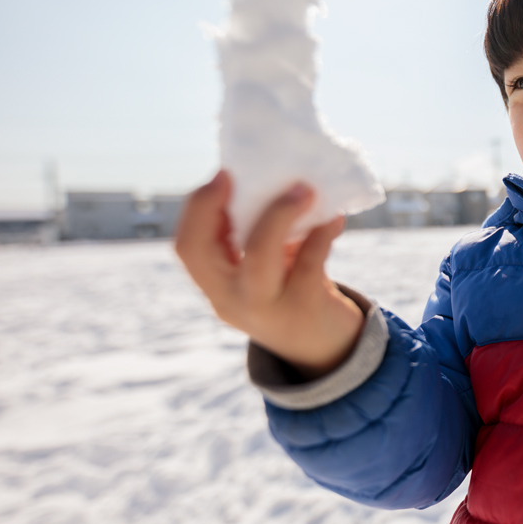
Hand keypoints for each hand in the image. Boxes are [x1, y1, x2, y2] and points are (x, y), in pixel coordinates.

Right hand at [174, 170, 364, 376]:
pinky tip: (334, 218)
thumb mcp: (266, 270)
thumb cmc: (292, 292)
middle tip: (234, 174)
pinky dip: (322, 234)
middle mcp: (232, 300)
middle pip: (202, 253)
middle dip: (211, 208)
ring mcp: (266, 308)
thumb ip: (261, 236)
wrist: (327, 349)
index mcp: (217, 286)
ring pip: (259, 258)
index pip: (188, 247)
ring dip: (279, 215)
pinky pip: (309, 262)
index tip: (223, 175)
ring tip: (304, 190)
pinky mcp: (305, 308)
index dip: (197, 209)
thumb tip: (278, 180)